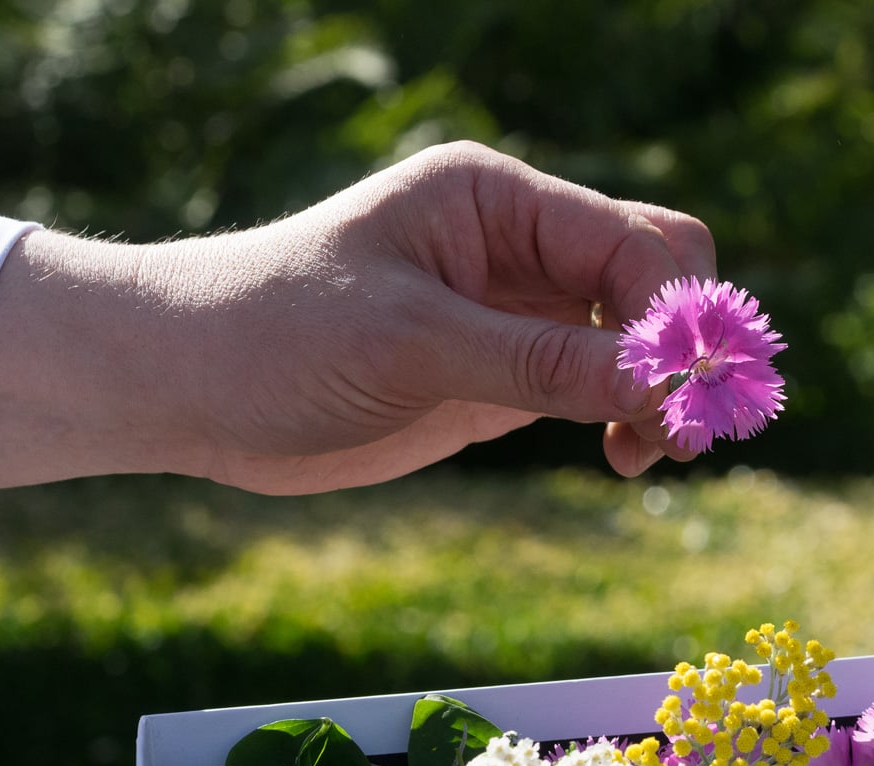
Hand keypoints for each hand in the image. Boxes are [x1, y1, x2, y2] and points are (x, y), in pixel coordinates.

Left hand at [0, 142, 718, 493]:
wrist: (189, 389)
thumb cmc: (277, 335)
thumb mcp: (411, 345)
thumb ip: (539, 362)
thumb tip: (660, 385)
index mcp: (497, 200)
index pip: (630, 241)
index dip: (674, 316)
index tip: (684, 395)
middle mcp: (519, 245)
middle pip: (654, 272)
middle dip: (682, 345)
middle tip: (683, 428)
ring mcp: (515, 310)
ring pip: (636, 334)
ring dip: (661, 390)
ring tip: (649, 454)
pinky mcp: (504, 373)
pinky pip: (599, 382)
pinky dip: (628, 417)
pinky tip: (620, 458)